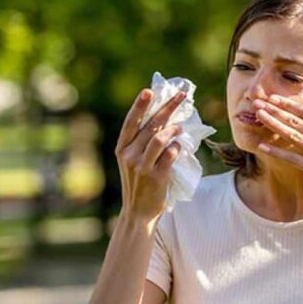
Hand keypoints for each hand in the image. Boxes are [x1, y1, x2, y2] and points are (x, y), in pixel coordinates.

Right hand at [114, 88, 185, 220]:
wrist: (138, 212)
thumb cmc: (139, 184)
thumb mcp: (132, 162)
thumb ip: (141, 144)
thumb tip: (162, 120)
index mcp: (121, 149)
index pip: (131, 122)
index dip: (140, 105)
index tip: (149, 91)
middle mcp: (129, 155)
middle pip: (150, 125)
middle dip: (167, 108)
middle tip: (181, 96)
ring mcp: (142, 166)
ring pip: (160, 138)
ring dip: (173, 129)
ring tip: (180, 128)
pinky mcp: (156, 176)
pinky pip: (170, 154)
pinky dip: (177, 147)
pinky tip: (179, 147)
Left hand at [251, 90, 302, 202]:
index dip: (291, 105)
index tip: (276, 97)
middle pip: (297, 122)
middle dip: (276, 110)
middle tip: (258, 101)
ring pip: (293, 137)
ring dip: (274, 125)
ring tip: (259, 115)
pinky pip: (293, 159)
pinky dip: (278, 152)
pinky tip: (262, 145)